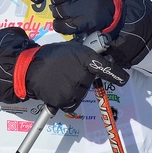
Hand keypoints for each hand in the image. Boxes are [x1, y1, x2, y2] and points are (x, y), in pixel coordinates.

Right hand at [0, 27, 128, 110]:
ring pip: (81, 92)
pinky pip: (71, 103)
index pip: (104, 67)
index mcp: (84, 58)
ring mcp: (73, 89)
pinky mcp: (64, 100)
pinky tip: (57, 88)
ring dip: (74, 88)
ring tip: (59, 79)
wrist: (28, 68)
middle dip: (82, 77)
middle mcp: (82, 74)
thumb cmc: (49, 56)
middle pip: (90, 81)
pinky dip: (66, 98)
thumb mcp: (70, 50)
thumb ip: (85, 56)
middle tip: (66, 70)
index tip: (124, 79)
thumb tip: (99, 61)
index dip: (116, 74)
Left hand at [30, 0, 121, 36]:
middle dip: (57, 1)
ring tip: (71, 9)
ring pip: (57, 12)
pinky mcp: (85, 21)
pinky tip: (68, 20)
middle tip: (68, 0)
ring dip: (59, 13)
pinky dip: (60, 25)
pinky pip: (61, 26)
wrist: (107, 6)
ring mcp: (84, 6)